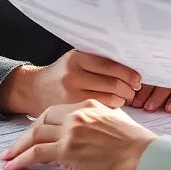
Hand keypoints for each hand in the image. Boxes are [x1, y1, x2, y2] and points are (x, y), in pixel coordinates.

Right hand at [0, 50, 141, 115]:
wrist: (34, 90)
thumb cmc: (62, 74)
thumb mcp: (76, 60)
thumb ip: (97, 61)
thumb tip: (130, 66)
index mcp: (77, 58)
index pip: (109, 65)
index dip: (127, 73)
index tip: (137, 79)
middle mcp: (72, 75)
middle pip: (112, 83)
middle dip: (128, 88)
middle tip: (133, 90)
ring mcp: (70, 95)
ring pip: (108, 99)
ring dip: (122, 99)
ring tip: (124, 98)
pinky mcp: (71, 110)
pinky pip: (99, 110)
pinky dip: (111, 108)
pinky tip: (112, 106)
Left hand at [0, 101, 157, 169]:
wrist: (145, 158)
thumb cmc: (138, 147)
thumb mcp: (118, 123)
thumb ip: (101, 123)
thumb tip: (93, 133)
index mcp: (90, 105)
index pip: (58, 111)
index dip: (43, 122)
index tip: (35, 131)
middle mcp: (78, 114)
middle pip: (42, 119)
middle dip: (26, 134)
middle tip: (16, 145)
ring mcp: (72, 131)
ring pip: (35, 135)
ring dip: (18, 147)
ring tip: (9, 157)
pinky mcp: (68, 150)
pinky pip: (36, 153)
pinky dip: (22, 160)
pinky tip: (15, 165)